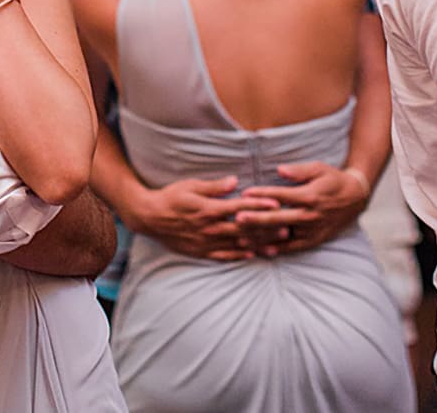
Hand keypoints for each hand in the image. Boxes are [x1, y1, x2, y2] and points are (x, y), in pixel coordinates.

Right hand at [120, 174, 282, 260]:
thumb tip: (234, 182)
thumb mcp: (190, 186)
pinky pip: (223, 255)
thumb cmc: (170, 197)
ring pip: (237, 244)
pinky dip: (239, 255)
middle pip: (243, 228)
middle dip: (266, 228)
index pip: (240, 207)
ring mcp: (205, 241)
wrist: (149, 218)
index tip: (277, 203)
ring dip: (258, 244)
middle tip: (287, 226)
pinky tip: (252, 254)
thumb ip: (214, 187)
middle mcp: (209, 227)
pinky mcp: (201, 251)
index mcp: (208, 209)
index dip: (260, 205)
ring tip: (277, 244)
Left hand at [236, 162, 372, 254]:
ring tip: (241, 237)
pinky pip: (292, 247)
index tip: (245, 193)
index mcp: (309, 196)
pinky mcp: (313, 240)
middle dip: (256, 218)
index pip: (281, 196)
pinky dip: (277, 249)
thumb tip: (280, 170)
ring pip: (282, 236)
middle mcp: (310, 215)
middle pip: (278, 218)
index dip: (262, 194)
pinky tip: (261, 250)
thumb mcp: (319, 168)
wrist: (355, 198)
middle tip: (237, 218)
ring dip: (261, 236)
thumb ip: (299, 171)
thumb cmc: (333, 180)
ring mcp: (311, 230)